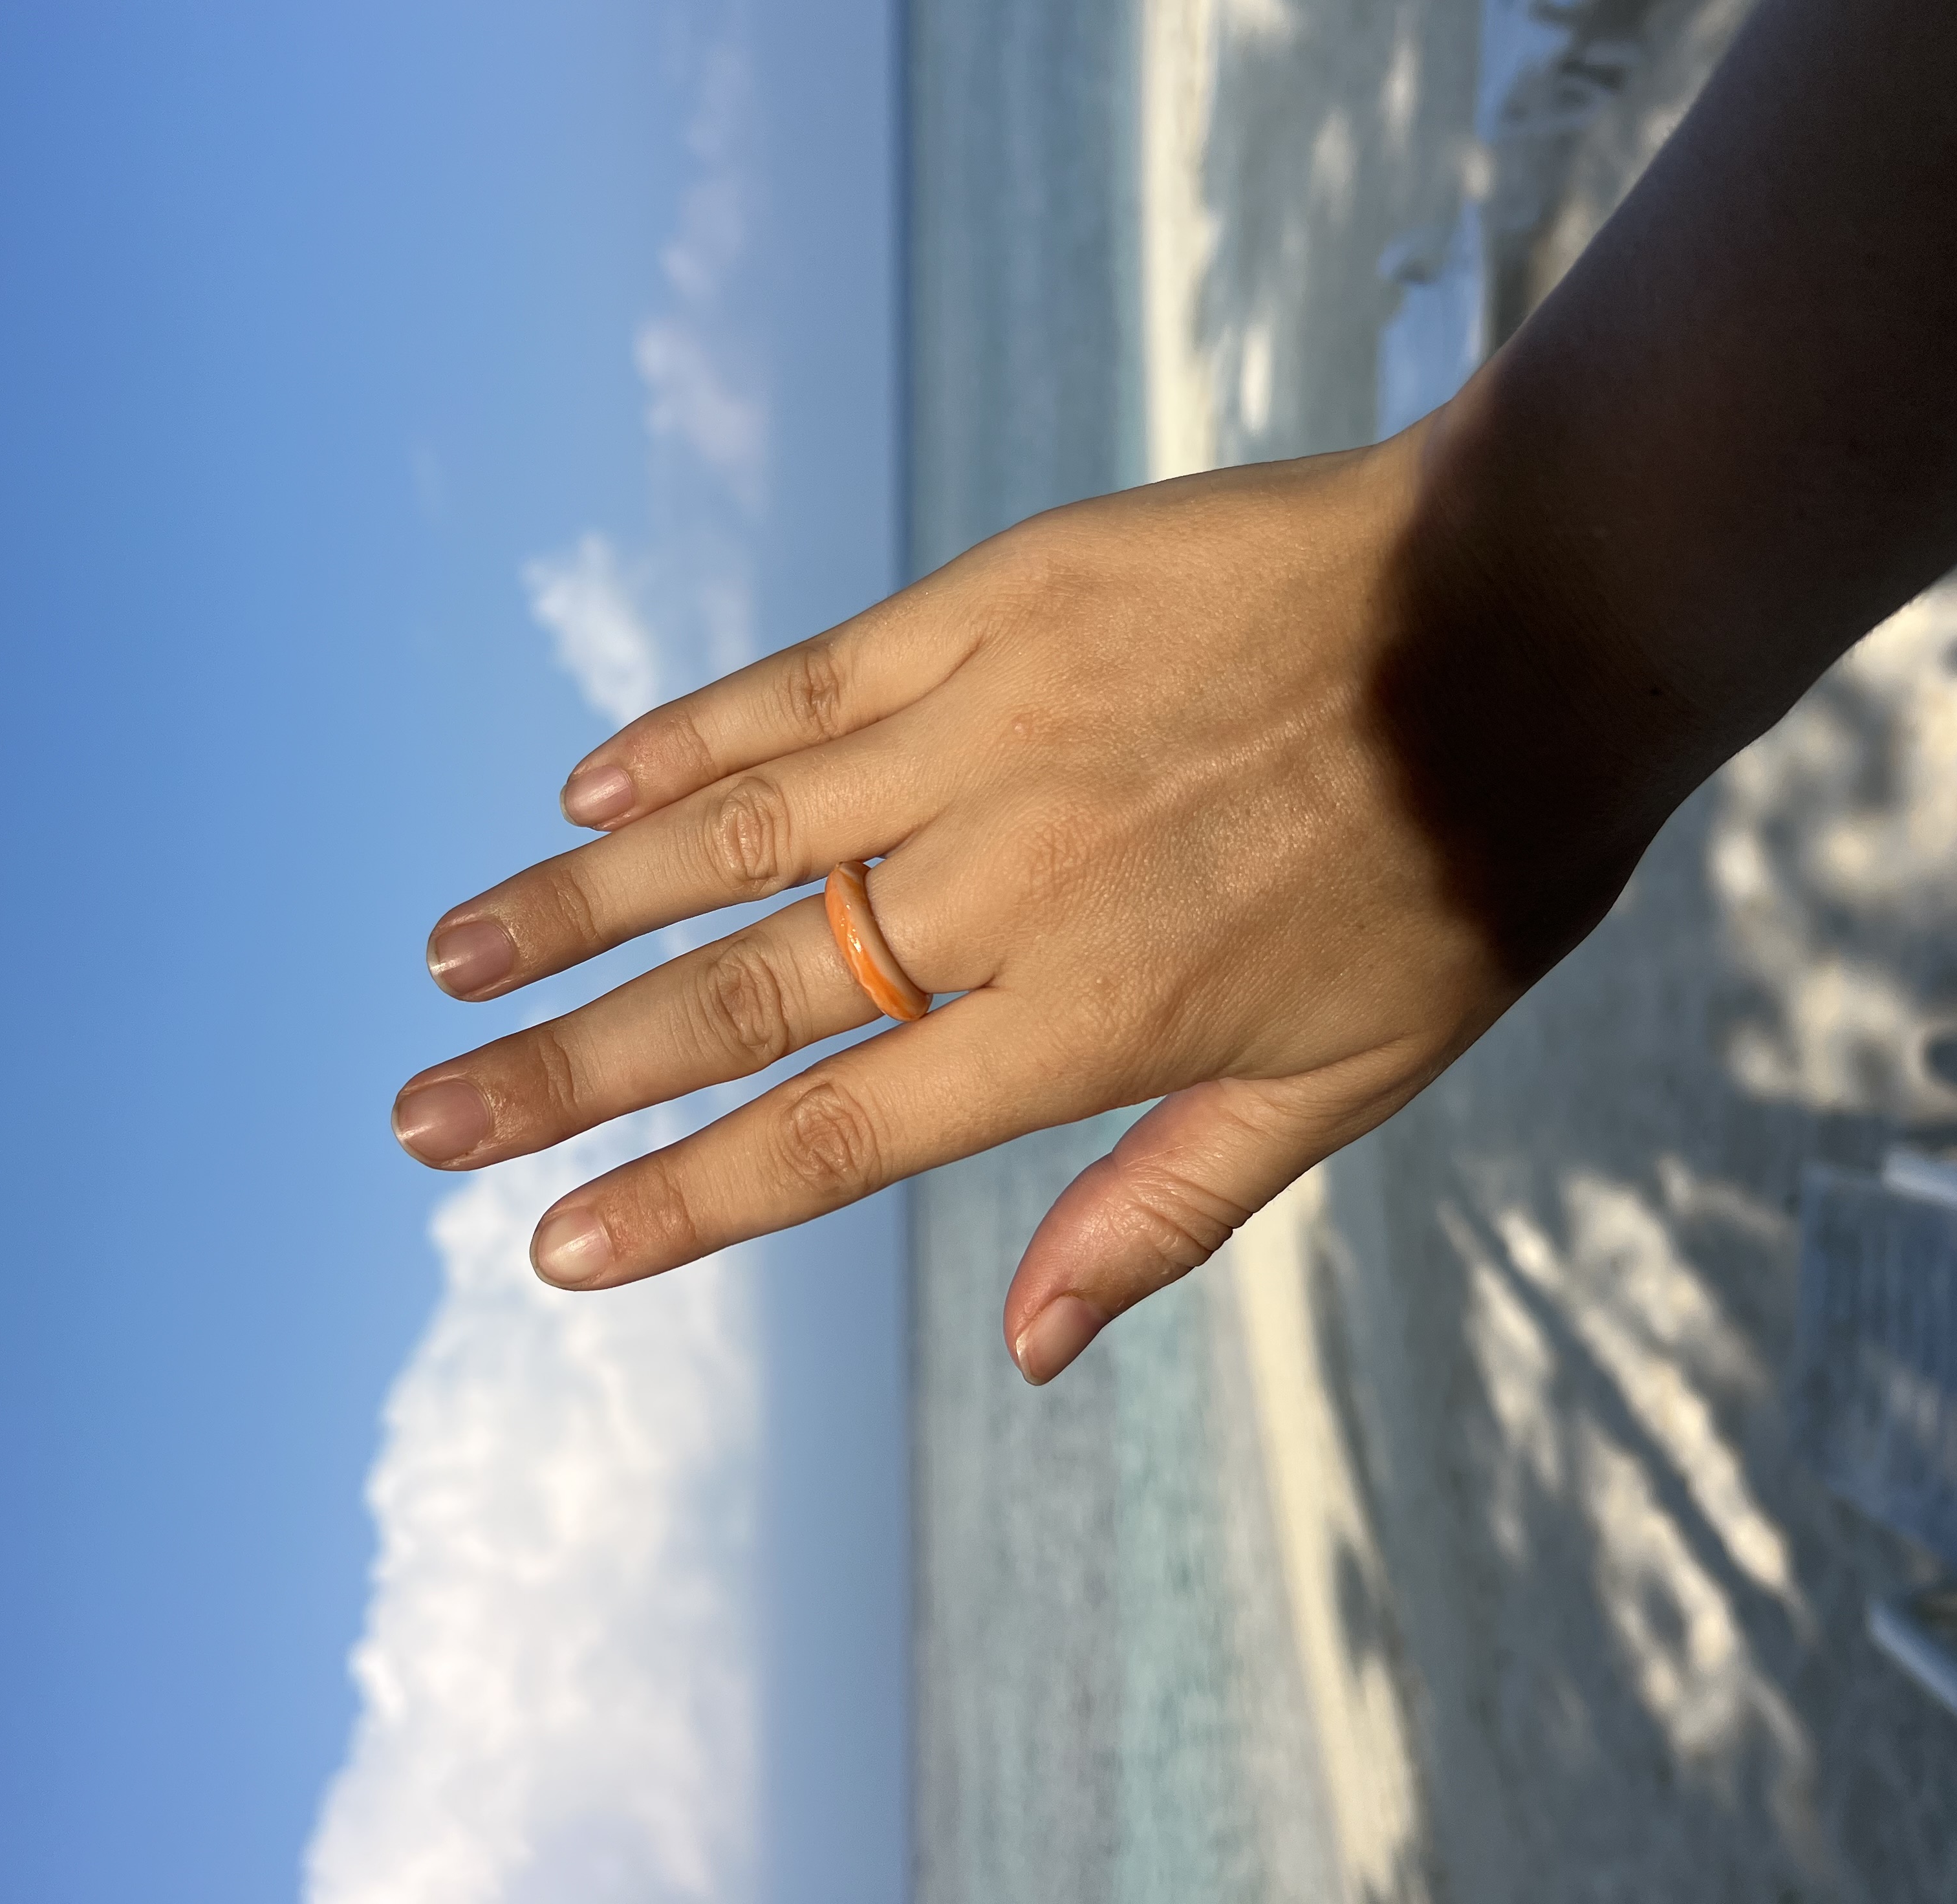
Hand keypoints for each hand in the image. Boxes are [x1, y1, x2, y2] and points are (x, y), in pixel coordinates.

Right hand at [390, 426, 1675, 1381]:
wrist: (1535, 613)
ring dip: (574, 903)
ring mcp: (985, 732)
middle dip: (562, 1071)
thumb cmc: (1461, 869)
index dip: (679, 1198)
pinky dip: (688, 737)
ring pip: (732, 836)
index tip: (551, 1242)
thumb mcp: (1348, 1081)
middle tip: (421, 1118)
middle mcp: (1003, 887)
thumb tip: (1025, 1351)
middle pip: (738, 997)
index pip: (832, 1135)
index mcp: (1085, 1023)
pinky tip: (589, 785)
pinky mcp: (992, 605)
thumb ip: (1165, 1209)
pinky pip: (805, 684)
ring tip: (445, 958)